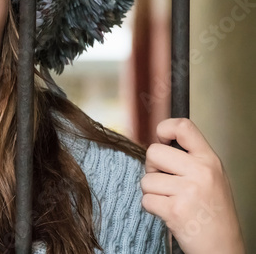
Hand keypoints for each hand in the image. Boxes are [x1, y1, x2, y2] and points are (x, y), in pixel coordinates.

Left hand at [140, 118, 244, 253]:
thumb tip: (159, 142)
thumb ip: (190, 158)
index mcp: (209, 160)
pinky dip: (152, 207)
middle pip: (153, 152)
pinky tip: (168, 212)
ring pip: (146, 180)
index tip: (161, 139)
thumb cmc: (214, 212)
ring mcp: (188, 191)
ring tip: (171, 200)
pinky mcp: (175, 210)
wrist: (223, 247)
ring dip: (153, 192)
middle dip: (152, 167)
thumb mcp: (211, 176)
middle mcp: (200, 172)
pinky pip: (146, 199)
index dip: (164, 128)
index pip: (183, 126)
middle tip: (164, 180)